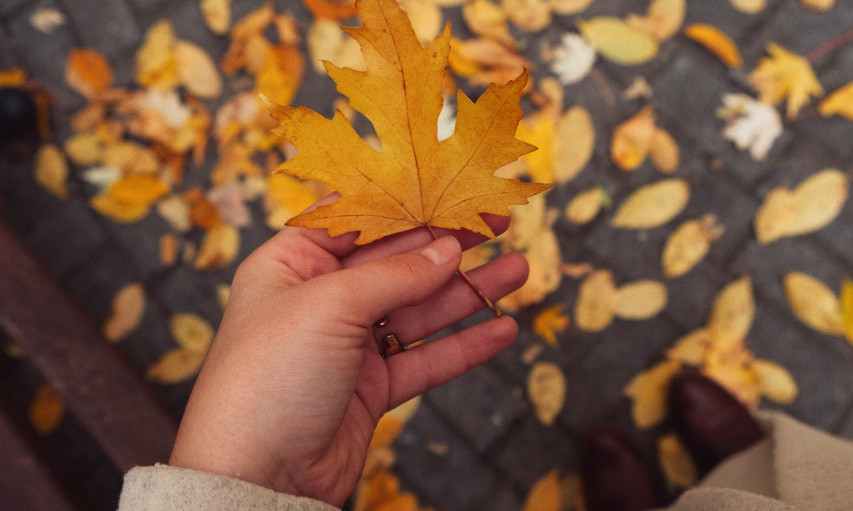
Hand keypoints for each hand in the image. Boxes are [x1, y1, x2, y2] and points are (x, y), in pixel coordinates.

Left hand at [168, 205, 528, 506]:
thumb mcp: (330, 307)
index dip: (408, 202)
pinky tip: (501, 330)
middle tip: (498, 222)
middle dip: (448, 244)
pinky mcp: (370, 388)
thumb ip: (395, 276)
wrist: (256, 478)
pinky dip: (463, 346)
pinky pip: (425, 358)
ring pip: (419, 310)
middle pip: (396, 262)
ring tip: (518, 270)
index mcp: (291, 264)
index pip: (357, 220)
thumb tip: (448, 250)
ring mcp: (347, 345)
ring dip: (468, 292)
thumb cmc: (267, 380)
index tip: (453, 187)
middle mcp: (320, 300)